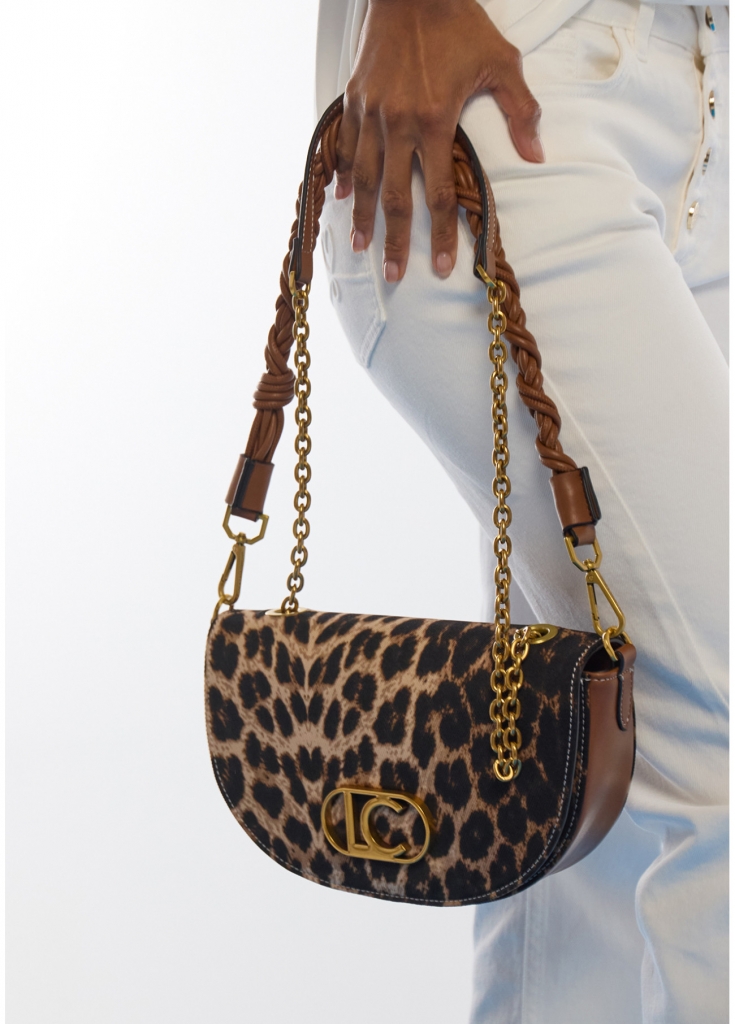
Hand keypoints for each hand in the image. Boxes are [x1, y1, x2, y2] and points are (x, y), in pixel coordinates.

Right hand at [335, 0, 542, 281]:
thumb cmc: (459, 23)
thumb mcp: (501, 63)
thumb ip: (520, 112)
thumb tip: (536, 156)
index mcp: (435, 120)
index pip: (440, 193)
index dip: (442, 234)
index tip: (443, 266)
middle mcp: (399, 123)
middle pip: (397, 197)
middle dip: (395, 241)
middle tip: (394, 275)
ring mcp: (372, 112)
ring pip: (366, 177)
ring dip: (364, 216)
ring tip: (360, 246)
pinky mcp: (355, 98)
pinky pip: (347, 144)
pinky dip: (346, 172)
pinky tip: (344, 196)